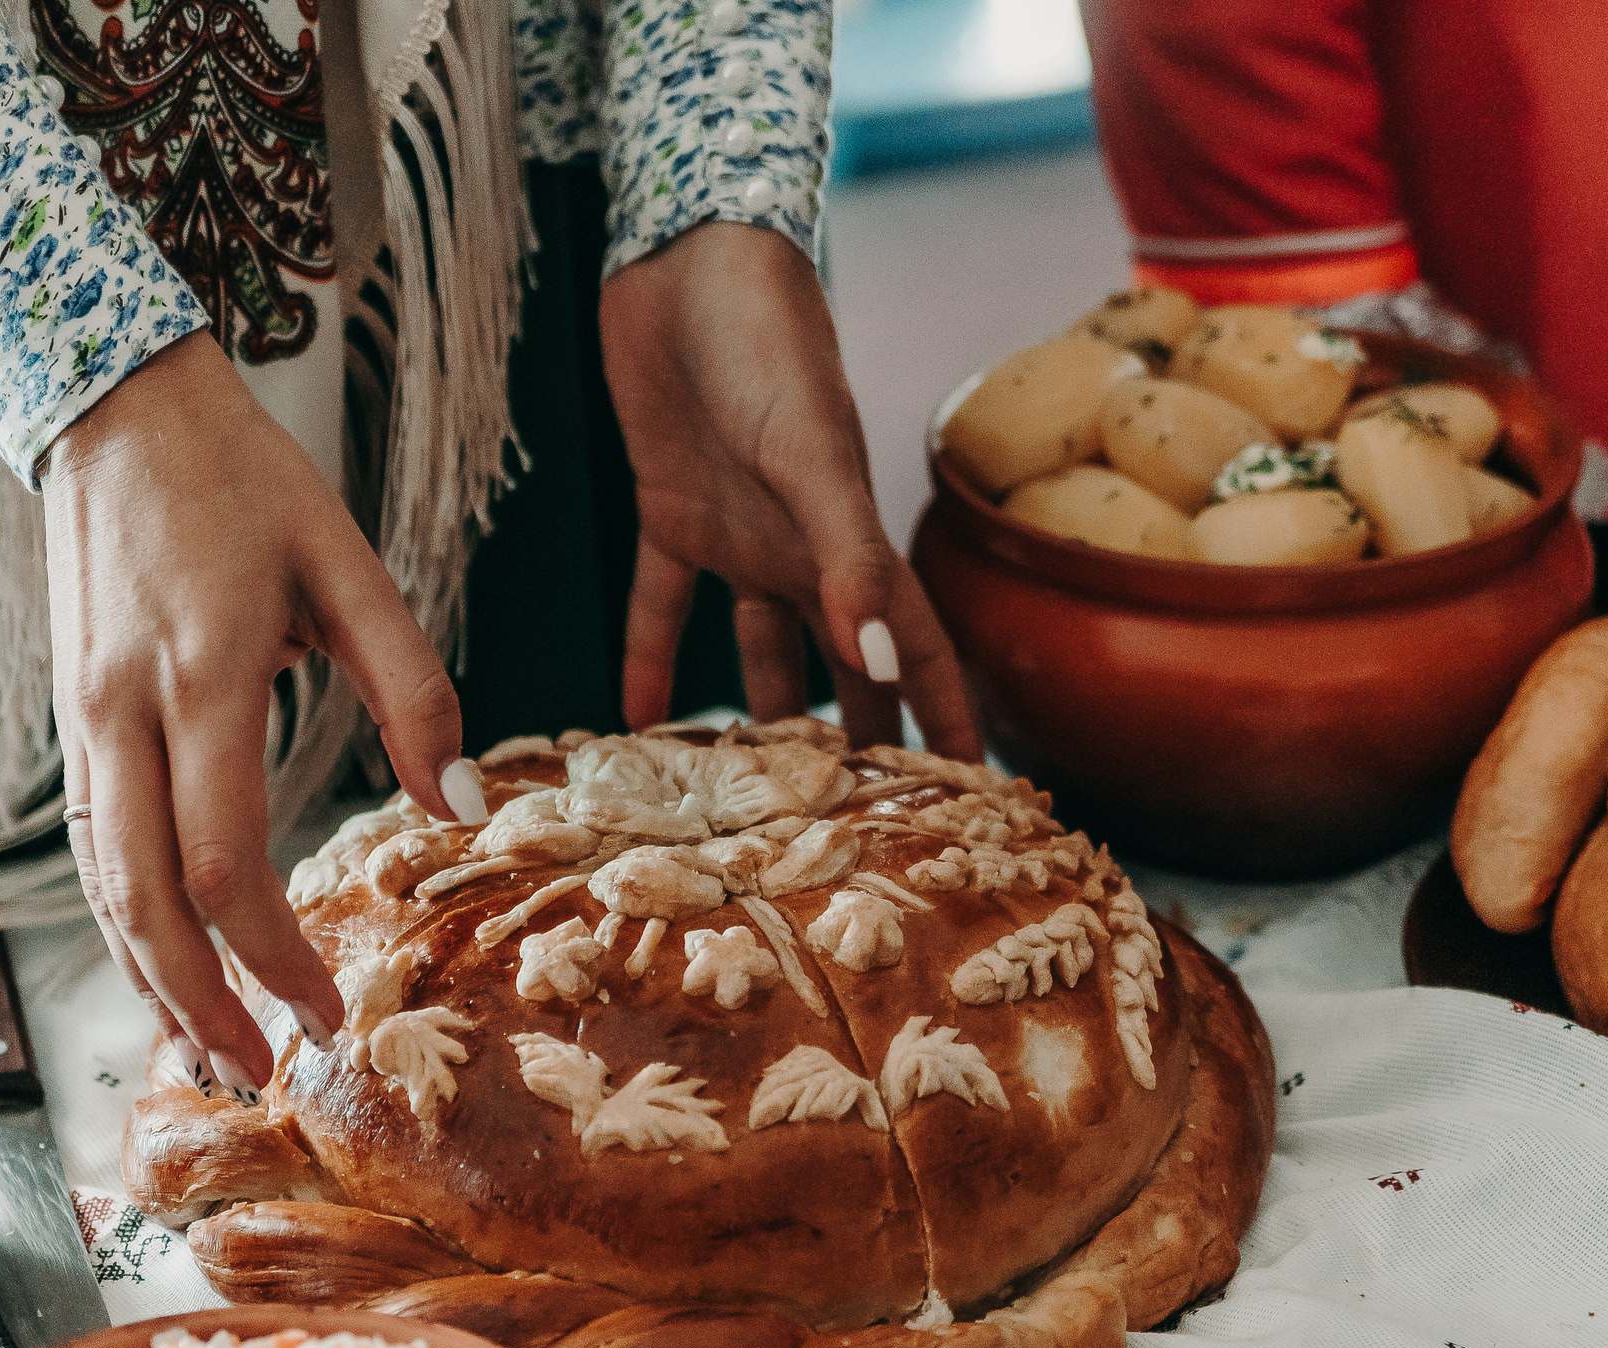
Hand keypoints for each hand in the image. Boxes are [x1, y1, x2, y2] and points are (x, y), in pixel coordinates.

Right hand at [42, 333, 486, 1092]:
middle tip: (258, 1077)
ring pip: (97, 884)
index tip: (327, 1015)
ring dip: (148, 982)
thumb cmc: (246, 480)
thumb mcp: (349, 562)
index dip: (271, 952)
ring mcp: (80, 721)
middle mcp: (121, 712)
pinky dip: (121, 926)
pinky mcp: (69, 722)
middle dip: (196, 1001)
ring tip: (206, 1056)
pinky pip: (85, 849)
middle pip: (139, 896)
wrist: (113, 406)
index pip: (221, 856)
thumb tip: (462, 807)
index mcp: (202, 673)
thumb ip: (412, 688)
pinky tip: (161, 972)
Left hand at [600, 222, 980, 758]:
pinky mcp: (672, 511)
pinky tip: (637, 717)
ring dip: (759, 718)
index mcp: (854, 540)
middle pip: (845, 666)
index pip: (916, 648)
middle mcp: (805, 551)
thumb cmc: (766, 342)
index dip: (943, 719)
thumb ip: (848, 562)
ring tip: (752, 795)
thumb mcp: (812, 458)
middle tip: (860, 828)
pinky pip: (661, 604)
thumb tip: (884, 669)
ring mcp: (740, 536)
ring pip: (760, 650)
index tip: (970, 798)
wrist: (686, 259)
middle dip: (859, 743)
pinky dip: (650, 657)